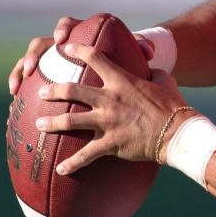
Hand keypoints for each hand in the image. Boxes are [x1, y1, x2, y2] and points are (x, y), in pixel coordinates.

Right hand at [7, 16, 157, 94]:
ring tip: (15, 90)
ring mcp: (49, 63)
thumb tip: (150, 49)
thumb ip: (141, 47)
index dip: (62, 29)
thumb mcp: (133, 54)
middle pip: (40, 45)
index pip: (68, 24)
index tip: (61, 40)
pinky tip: (14, 109)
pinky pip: (26, 85)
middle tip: (30, 69)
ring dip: (18, 73)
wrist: (117, 73)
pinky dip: (20, 94)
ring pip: (26, 63)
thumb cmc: (125, 59)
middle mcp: (60, 46)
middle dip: (32, 55)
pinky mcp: (43, 80)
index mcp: (80, 34)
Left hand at [34, 42, 194, 173]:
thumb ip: (154, 74)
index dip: (80, 50)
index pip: (96, 58)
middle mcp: (109, 99)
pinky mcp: (110, 143)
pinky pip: (86, 155)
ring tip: (39, 125)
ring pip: (71, 120)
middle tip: (41, 91)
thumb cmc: (173, 106)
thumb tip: (153, 70)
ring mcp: (108, 121)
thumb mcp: (164, 81)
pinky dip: (72, 163)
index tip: (68, 47)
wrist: (176, 132)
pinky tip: (61, 169)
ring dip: (52, 123)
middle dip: (54, 90)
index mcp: (122, 81)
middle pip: (73, 90)